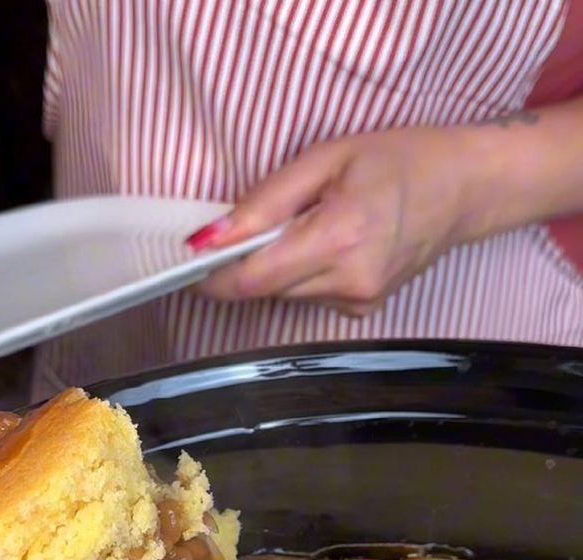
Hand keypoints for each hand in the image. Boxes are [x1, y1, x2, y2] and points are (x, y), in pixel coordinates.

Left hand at [189, 125, 489, 314]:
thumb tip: (210, 236)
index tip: (186, 264)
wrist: (463, 189)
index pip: (253, 277)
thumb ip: (265, 201)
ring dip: (274, 267)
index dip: (212, 276)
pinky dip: (301, 274)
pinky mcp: (362, 310)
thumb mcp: (327, 158)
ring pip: (284, 294)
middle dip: (242, 263)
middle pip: (264, 288)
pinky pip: (308, 297)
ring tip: (302, 225)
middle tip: (242, 228)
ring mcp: (359, 301)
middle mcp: (350, 281)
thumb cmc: (400, 159)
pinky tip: (326, 245)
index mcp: (340, 237)